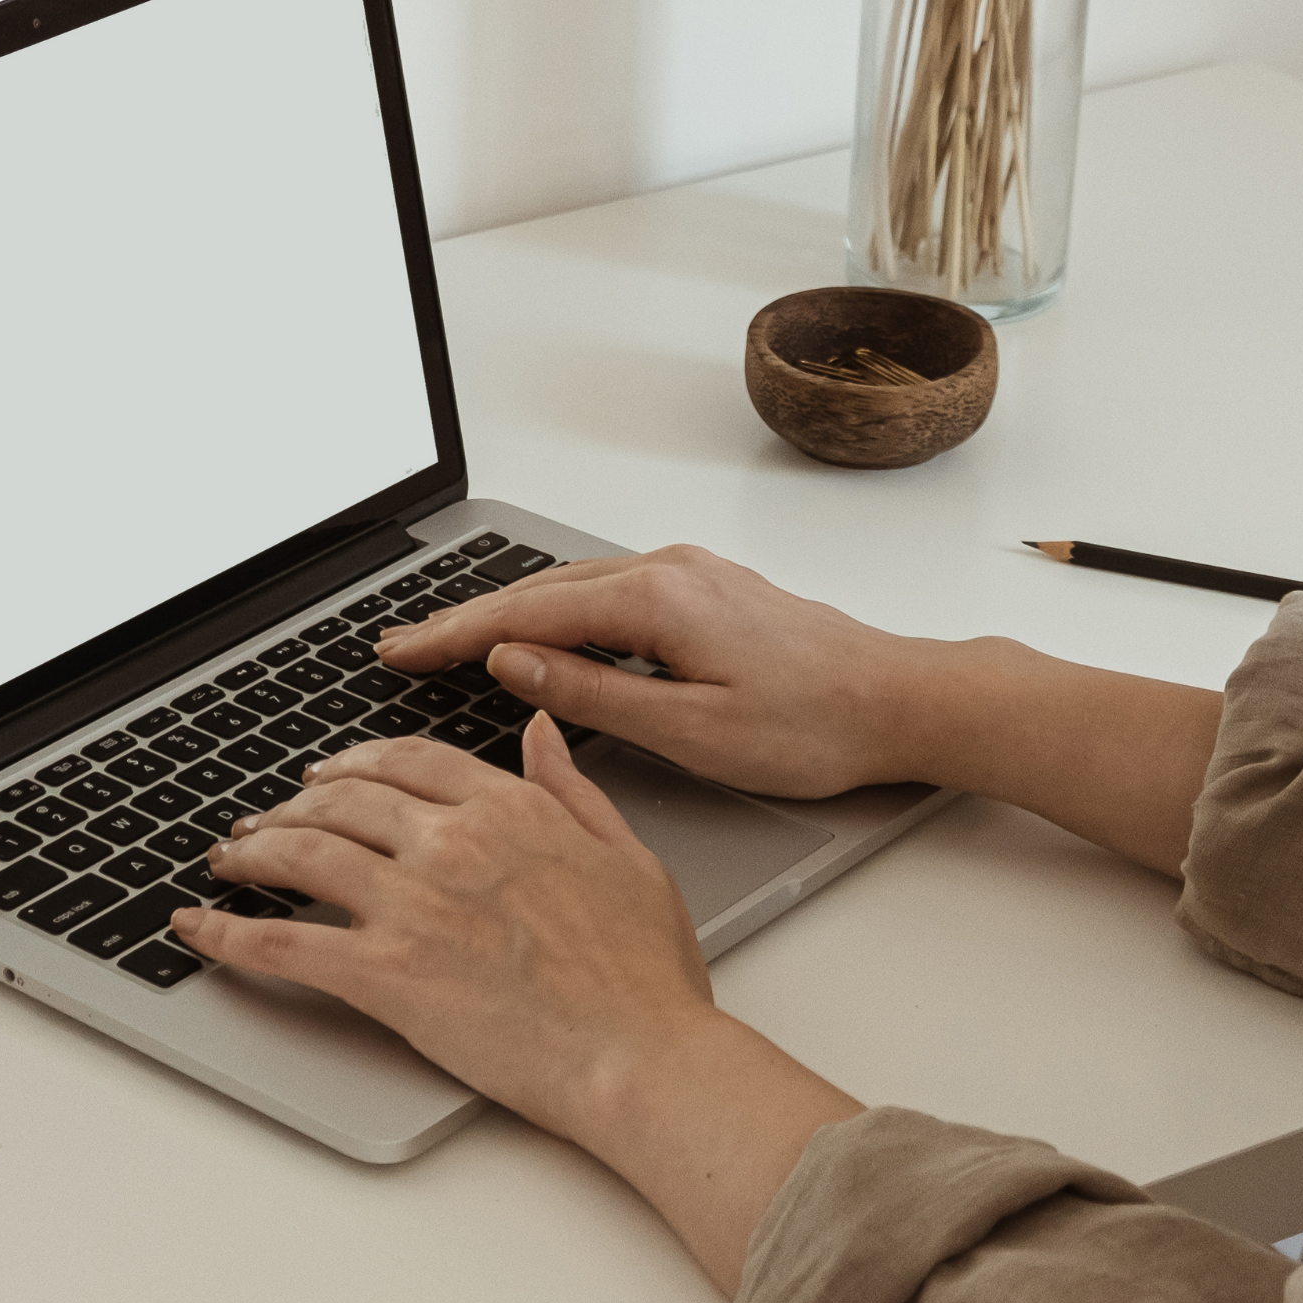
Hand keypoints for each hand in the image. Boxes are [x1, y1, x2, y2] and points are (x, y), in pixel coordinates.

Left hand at [170, 715, 718, 1141]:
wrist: (641, 1057)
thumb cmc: (646, 978)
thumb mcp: (627, 856)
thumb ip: (572, 788)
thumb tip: (539, 730)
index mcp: (509, 810)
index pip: (407, 762)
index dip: (354, 764)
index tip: (331, 776)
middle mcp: (452, 842)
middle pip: (343, 798)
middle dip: (293, 804)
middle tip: (266, 820)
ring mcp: (413, 905)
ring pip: (302, 853)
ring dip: (252, 852)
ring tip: (229, 860)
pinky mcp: (384, 973)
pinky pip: (282, 944)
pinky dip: (227, 934)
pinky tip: (197, 927)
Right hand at [375, 543, 1224, 876]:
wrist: (904, 701)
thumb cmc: (815, 727)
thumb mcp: (690, 732)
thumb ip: (592, 695)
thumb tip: (512, 665)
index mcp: (656, 601)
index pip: (523, 617)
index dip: (451, 635)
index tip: (398, 651)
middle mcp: (667, 570)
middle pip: (538, 591)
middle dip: (463, 619)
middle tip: (401, 647)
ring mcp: (689, 573)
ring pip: (572, 588)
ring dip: (508, 614)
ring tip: (450, 642)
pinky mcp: (706, 589)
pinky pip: (607, 592)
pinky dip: (556, 612)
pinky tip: (539, 634)